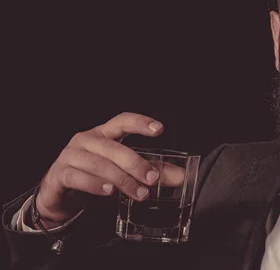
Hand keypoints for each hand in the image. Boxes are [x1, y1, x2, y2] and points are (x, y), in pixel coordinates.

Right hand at [34, 112, 183, 228]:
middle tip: (152, 179)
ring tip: (138, 192)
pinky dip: (95, 185)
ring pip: (99, 164)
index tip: (159, 129)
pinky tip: (109, 192)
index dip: (140, 123)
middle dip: (136, 163)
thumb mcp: (125, 173)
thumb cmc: (94, 178)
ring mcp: (70, 155)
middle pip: (114, 147)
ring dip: (121, 179)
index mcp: (104, 134)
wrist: (59, 197)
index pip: (123, 120)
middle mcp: (86, 140)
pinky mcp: (60, 174)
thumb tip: (181, 177)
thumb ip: (151, 172)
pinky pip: (78, 177)